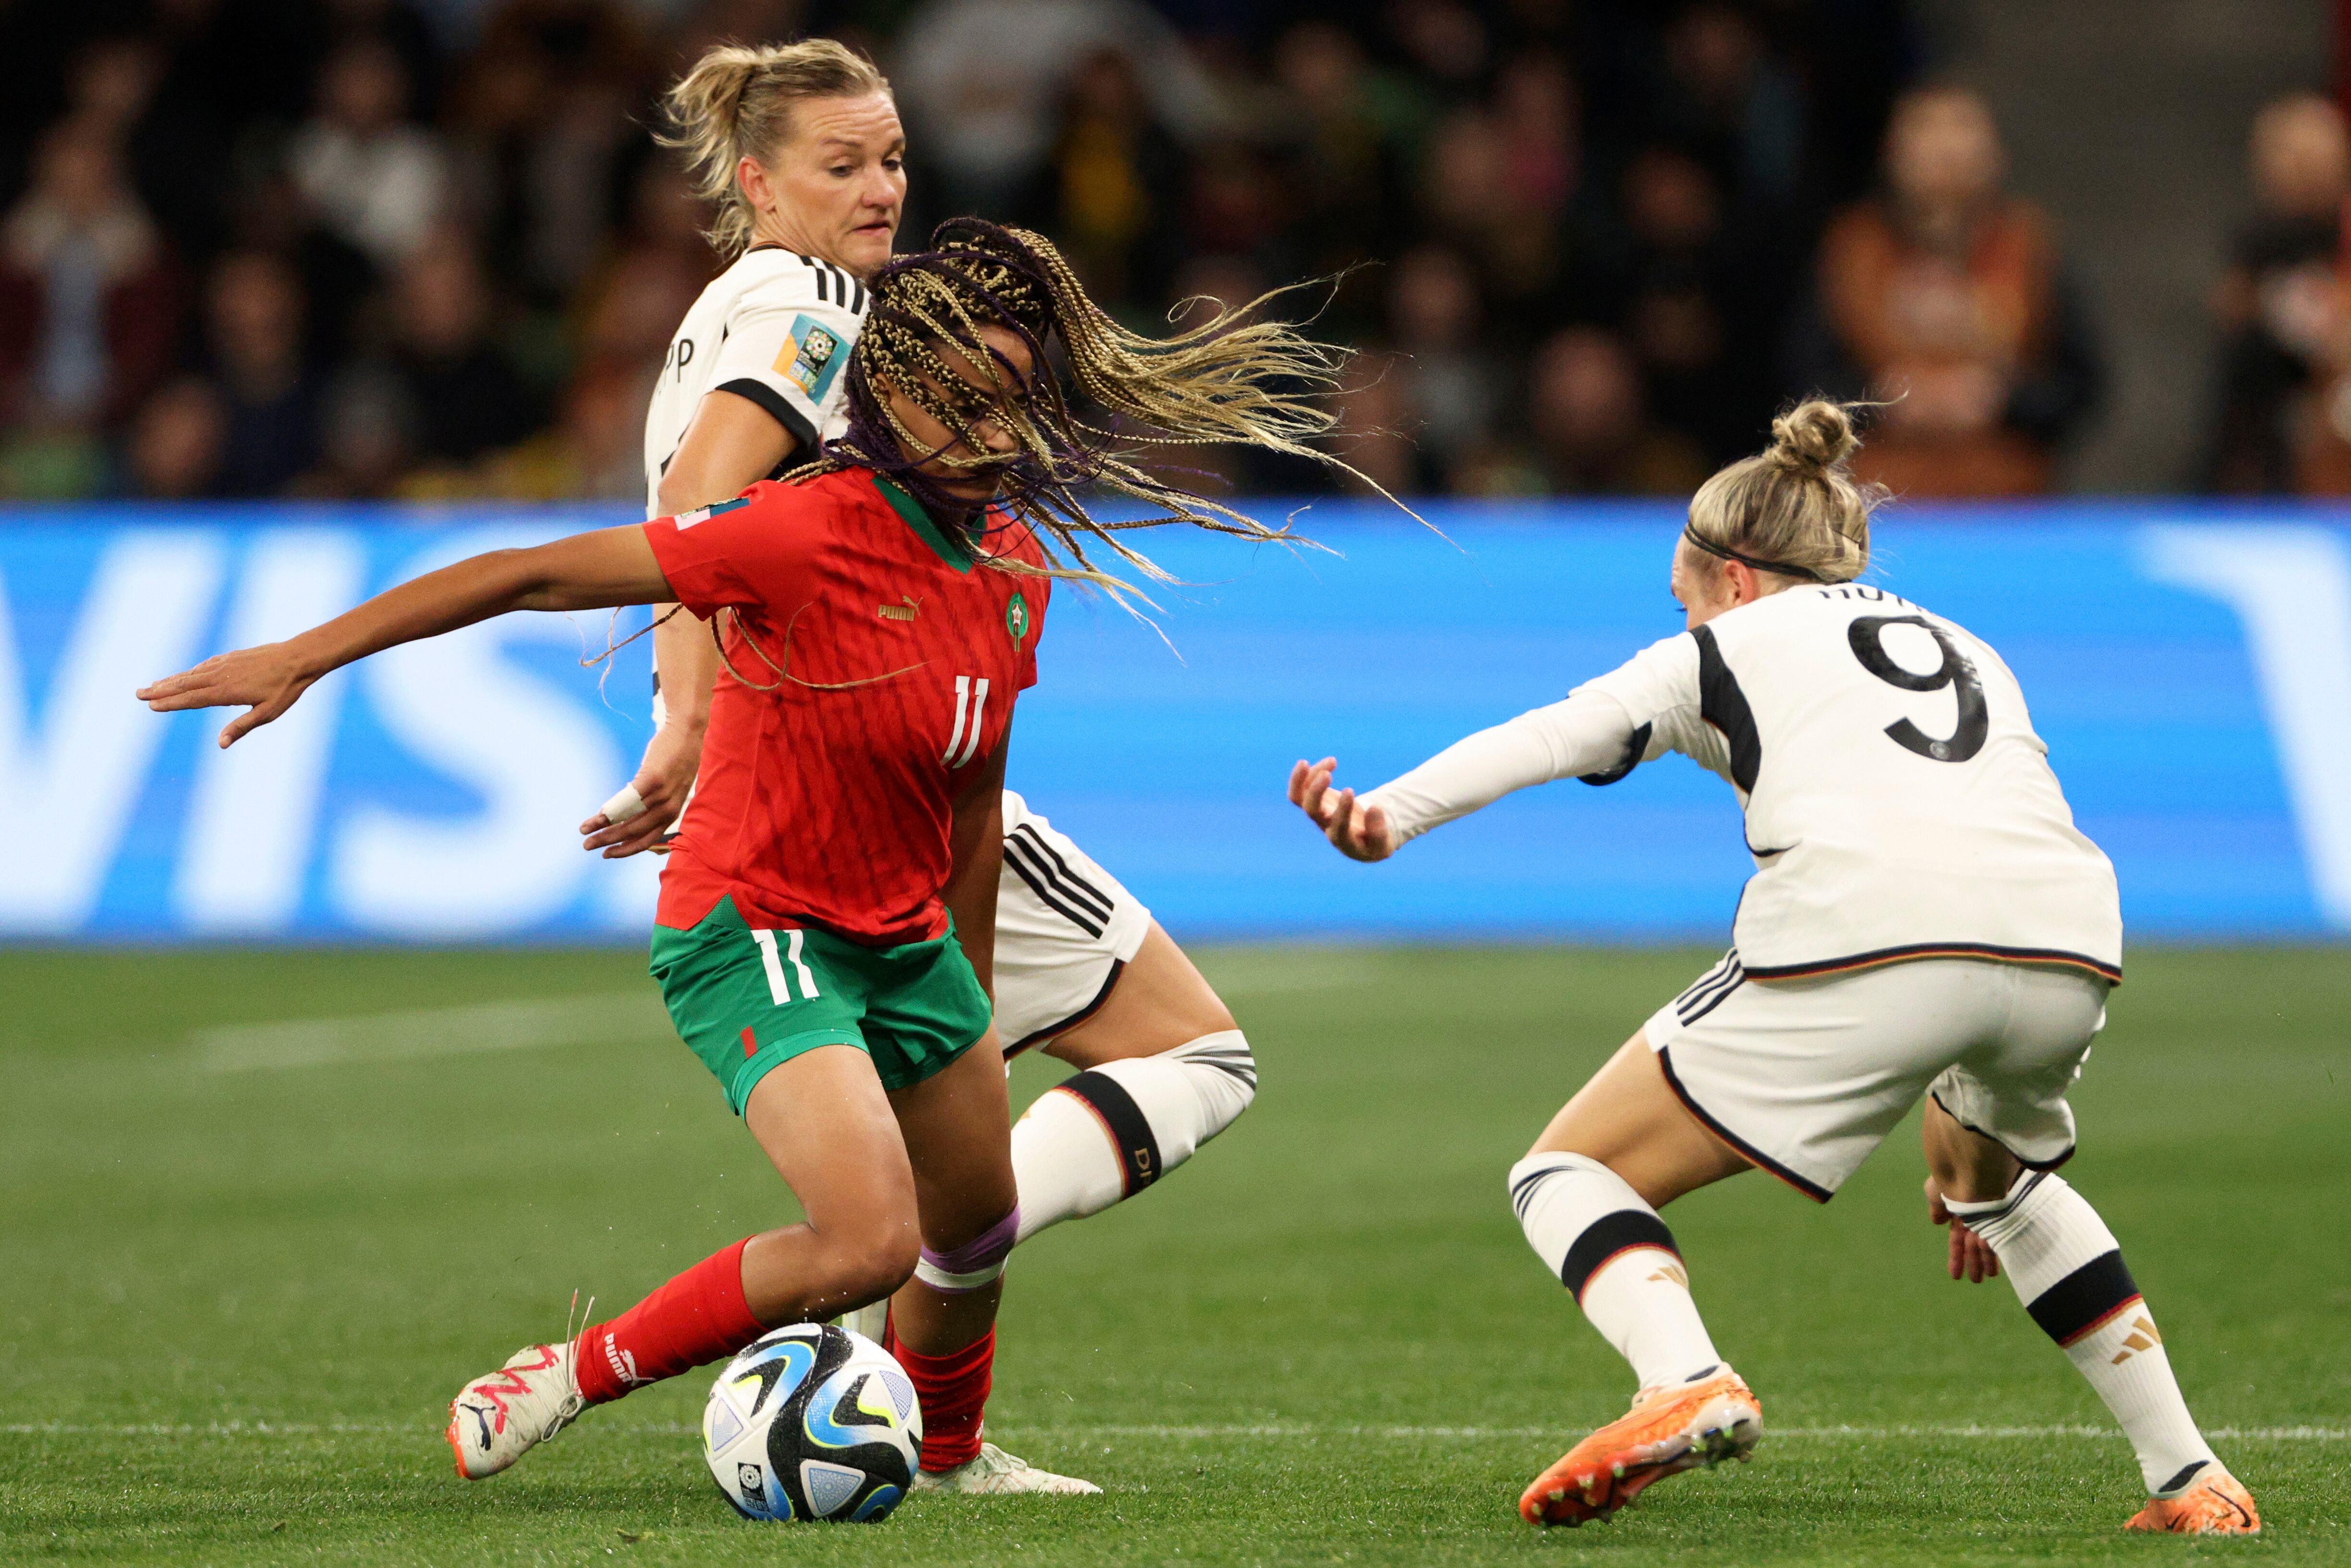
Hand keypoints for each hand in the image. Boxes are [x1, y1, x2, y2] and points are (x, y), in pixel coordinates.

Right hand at [137, 643, 316, 745]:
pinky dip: (191, 671)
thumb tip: (221, 744)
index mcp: (226, 692)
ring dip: (171, 679)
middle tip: (137, 693)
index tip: (150, 705)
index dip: (170, 703)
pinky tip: (185, 675)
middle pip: (184, 684)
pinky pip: (205, 665)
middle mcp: (221, 675)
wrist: (298, 657)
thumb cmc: (285, 689)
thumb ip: (242, 727)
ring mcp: (225, 664)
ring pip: (192, 673)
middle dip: (160, 690)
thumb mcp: (267, 713)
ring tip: (153, 684)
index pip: (191, 699)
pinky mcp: (231, 657)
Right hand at [580, 723, 701, 857]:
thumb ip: (653, 802)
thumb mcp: (670, 785)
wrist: (687, 730)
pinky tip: (597, 815)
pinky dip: (610, 811)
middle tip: (587, 846)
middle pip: (634, 832)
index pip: (647, 839)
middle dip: (607, 841)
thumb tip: (627, 812)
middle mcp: (669, 807)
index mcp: (673, 812)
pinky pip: (627, 801)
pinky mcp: (653, 779)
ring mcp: (662, 794)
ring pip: (628, 819)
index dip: (625, 849)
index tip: (607, 853)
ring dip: (603, 828)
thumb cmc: (675, 757)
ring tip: (584, 831)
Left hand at [1288, 756, 1396, 861]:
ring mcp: (1317, 812)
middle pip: (1311, 810)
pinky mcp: (1316, 800)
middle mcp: (1325, 825)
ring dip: (1306, 777)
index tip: (1350, 791)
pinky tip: (1331, 762)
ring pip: (1299, 797)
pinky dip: (1309, 773)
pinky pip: (1302, 788)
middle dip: (1315, 791)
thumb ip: (1379, 831)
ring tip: (1331, 761)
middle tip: (1328, 774)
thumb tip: (1374, 808)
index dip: (1342, 809)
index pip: (1336, 826)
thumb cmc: (1373, 843)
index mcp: (1342, 839)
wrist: (1360, 840)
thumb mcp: (1382, 845)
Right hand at [1925, 1174, 1998, 1283]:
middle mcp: (1974, 1213)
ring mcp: (1991, 1215)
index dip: (1955, 1256)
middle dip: (1972, 1261)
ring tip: (1987, 1277)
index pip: (1956, 1238)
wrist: (1974, 1163)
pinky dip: (1997, 1251)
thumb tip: (1938, 1222)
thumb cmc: (1951, 1177)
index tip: (1955, 1276)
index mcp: (1956, 1209)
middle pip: (1972, 1243)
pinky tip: (1999, 1264)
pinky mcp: (2006, 1215)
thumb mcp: (1935, 1191)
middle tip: (1975, 1281)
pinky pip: (1999, 1237)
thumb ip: (1936, 1207)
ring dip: (1985, 1260)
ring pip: (1987, 1242)